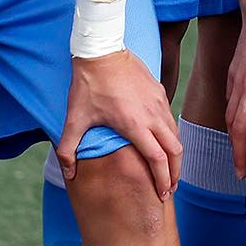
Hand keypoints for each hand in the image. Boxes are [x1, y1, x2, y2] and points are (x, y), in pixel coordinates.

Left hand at [60, 39, 181, 202]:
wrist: (101, 50)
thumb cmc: (88, 85)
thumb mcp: (74, 119)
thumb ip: (69, 149)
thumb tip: (69, 175)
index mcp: (135, 125)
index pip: (158, 160)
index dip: (162, 180)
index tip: (161, 194)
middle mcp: (153, 116)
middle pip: (175, 151)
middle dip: (175, 173)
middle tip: (169, 188)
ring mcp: (159, 103)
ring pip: (176, 135)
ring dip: (175, 155)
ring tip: (169, 170)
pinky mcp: (160, 92)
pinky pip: (171, 120)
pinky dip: (171, 137)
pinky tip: (163, 143)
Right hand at [224, 0, 245, 179]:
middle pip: (240, 128)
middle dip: (240, 154)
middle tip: (242, 175)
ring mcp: (238, 82)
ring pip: (231, 118)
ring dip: (233, 141)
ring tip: (237, 160)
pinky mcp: (232, 76)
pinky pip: (229, 104)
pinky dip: (230, 122)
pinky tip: (235, 132)